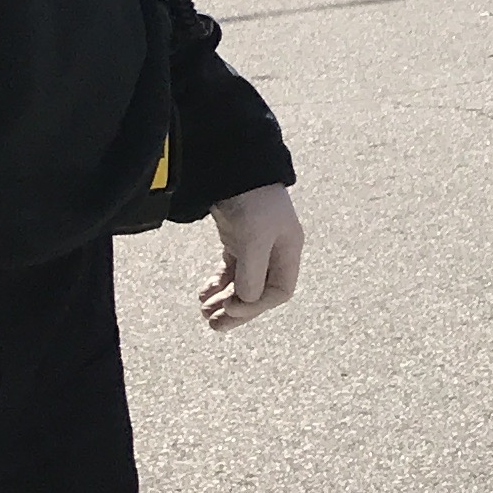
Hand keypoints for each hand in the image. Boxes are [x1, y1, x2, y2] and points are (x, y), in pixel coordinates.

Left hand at [200, 185, 304, 331]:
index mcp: (288, 251)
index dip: (256, 306)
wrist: (234, 167)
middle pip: (259, 292)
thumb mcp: (253, 239)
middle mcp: (274, 251)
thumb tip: (246, 302)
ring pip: (243, 283)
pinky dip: (218, 283)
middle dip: (237, 310)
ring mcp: (255, 245)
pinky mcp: (238, 239)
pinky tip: (204, 292)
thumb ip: (251, 274)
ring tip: (205, 312)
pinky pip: (230, 270)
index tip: (232, 307)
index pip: (279, 292)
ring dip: (224, 300)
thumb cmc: (252, 201)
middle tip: (214, 324)